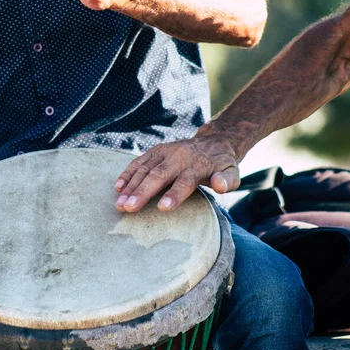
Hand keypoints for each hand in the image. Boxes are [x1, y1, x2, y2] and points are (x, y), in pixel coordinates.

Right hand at [114, 132, 240, 212]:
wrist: (213, 142)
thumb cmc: (221, 165)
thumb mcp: (232, 172)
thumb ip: (227, 180)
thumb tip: (220, 185)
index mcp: (197, 166)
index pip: (184, 182)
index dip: (174, 195)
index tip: (163, 208)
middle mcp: (178, 157)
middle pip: (158, 176)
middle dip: (142, 192)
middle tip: (128, 208)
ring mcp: (164, 152)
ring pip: (144, 169)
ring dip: (130, 187)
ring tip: (119, 204)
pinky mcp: (155, 151)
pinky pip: (138, 162)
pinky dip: (127, 174)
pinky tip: (118, 188)